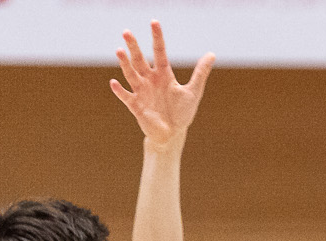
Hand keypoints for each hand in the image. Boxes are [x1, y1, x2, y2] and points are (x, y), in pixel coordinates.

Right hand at [111, 21, 214, 147]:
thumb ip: (200, 73)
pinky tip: (114, 83)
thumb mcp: (193, 92)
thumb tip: (212, 54)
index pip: (159, 51)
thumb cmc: (182, 112)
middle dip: (134, 47)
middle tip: (127, 32)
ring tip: (119, 50)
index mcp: (164, 74)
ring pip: (131, 74)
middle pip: (140, 59)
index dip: (157, 37)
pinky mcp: (136, 106)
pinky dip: (120, 91)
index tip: (154, 22)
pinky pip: (126, 97)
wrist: (173, 134)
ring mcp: (142, 92)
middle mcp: (150, 80)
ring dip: (125, 63)